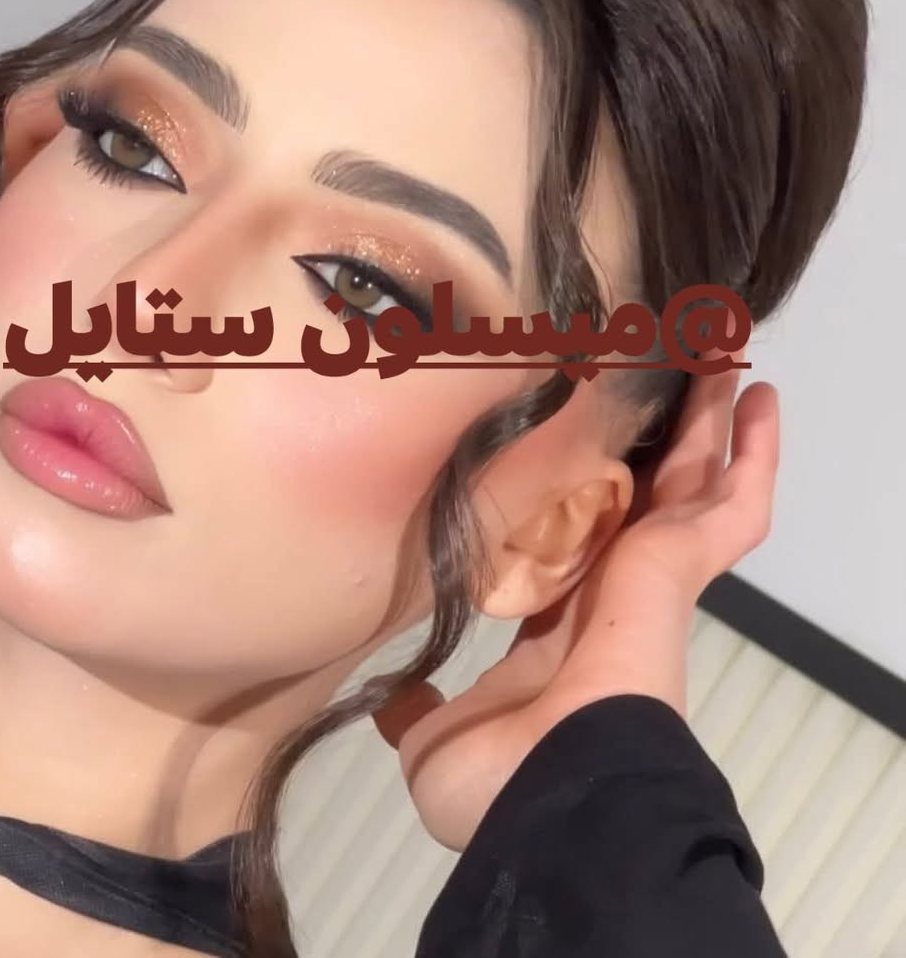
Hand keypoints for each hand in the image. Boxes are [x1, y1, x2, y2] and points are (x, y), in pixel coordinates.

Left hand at [373, 353, 779, 851]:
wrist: (545, 794)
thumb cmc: (496, 785)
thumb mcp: (435, 740)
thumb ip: (420, 708)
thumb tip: (396, 700)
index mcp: (558, 630)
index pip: (578, 547)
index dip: (578, 500)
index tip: (562, 450)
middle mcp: (611, 595)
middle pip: (645, 497)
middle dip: (657, 440)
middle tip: (660, 381)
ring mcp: (652, 580)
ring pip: (694, 484)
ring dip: (709, 424)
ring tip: (717, 361)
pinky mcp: (678, 568)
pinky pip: (735, 504)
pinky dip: (754, 453)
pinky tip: (757, 400)